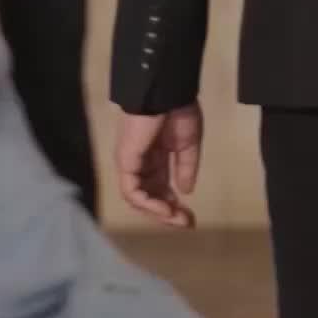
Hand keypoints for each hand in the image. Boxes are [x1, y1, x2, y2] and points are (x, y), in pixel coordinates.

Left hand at [115, 106, 202, 228]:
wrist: (167, 93)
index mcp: (155, 158)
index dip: (174, 205)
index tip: (192, 216)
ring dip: (157, 212)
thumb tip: (186, 191)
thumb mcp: (188, 144)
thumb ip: (186, 168)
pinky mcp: (125, 161)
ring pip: (138, 199)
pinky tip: (165, 208)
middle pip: (148, 197)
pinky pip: (131, 191)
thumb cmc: (178, 112)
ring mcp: (130, 163)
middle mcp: (139, 163)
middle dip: (167, 214)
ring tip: (177, 218)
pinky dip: (147, 203)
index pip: (159, 189)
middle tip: (186, 223)